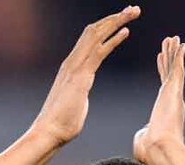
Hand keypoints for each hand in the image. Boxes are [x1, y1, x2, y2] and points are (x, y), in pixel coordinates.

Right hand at [31, 6, 139, 147]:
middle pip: (94, 30)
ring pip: (96, 35)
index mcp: (72, 66)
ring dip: (116, 22)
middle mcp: (72, 61)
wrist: (50, 131)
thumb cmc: (62, 121)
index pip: (90, 38)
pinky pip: (98, 52)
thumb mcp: (73, 100)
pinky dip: (113, 40)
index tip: (122, 19)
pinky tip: (126, 32)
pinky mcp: (81, 76)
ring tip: (133, 12)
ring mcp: (75, 67)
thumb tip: (79, 92)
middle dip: (114, 17)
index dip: (107, 26)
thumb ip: (78, 91)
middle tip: (133, 9)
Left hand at [134, 36, 184, 164]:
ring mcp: (174, 94)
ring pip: (174, 68)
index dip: (162, 70)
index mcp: (165, 109)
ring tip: (172, 38)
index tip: (160, 58)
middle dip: (168, 56)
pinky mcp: (174, 91)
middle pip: (169, 73)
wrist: (159, 149)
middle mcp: (173, 100)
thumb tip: (141, 139)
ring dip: (173, 52)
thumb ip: (142, 135)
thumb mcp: (143, 140)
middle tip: (168, 43)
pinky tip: (179, 44)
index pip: (163, 85)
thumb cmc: (151, 151)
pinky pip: (177, 69)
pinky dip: (178, 56)